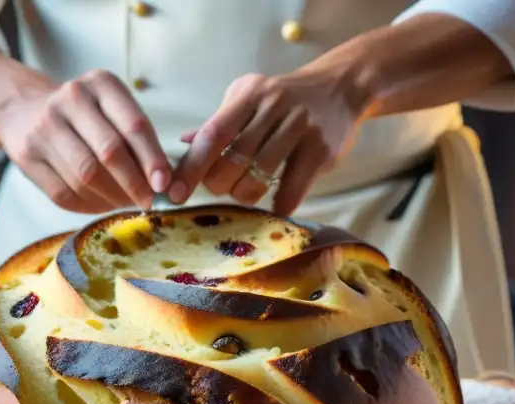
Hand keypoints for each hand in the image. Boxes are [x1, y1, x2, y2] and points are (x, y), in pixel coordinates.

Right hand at [0, 69, 170, 212]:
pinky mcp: (26, 155)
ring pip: (86, 177)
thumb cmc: (85, 115)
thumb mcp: (112, 108)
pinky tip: (102, 204)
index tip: (165, 184)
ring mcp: (44, 127)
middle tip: (148, 201)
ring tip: (126, 202)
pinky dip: (88, 205)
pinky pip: (64, 193)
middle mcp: (70, 99)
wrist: (24, 110)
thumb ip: (138, 139)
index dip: (152, 159)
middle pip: (109, 152)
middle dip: (134, 184)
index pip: (134, 125)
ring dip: (112, 198)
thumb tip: (164, 183)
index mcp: (100, 83)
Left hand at [170, 70, 369, 214]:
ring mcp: (300, 127)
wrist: (341, 87)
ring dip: (245, 195)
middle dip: (218, 185)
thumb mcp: (248, 98)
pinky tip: (275, 205)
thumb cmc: (284, 99)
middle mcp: (273, 106)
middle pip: (232, 162)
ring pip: (258, 179)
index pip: (212, 135)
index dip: (190, 168)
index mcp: (248, 94)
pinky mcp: (320, 149)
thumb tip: (183, 144)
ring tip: (247, 190)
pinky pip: (291, 190)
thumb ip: (218, 123)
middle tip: (222, 186)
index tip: (174, 194)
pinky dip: (278, 205)